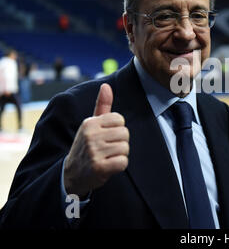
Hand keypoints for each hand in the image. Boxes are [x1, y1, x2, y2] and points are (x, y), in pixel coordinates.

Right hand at [64, 83, 129, 197]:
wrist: (71, 174)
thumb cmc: (87, 146)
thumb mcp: (91, 125)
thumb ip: (102, 105)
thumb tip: (106, 85)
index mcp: (90, 123)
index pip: (119, 119)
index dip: (117, 129)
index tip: (106, 136)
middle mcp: (90, 136)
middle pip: (125, 134)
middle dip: (120, 142)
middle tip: (107, 149)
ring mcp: (93, 152)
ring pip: (125, 148)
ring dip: (120, 155)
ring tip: (107, 157)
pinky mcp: (98, 167)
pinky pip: (123, 162)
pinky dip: (119, 166)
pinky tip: (108, 166)